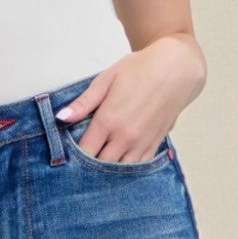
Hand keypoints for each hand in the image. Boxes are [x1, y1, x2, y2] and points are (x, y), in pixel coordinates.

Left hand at [53, 38, 198, 163]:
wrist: (176, 68)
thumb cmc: (140, 69)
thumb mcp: (106, 79)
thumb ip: (83, 102)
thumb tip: (61, 118)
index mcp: (109, 120)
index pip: (84, 152)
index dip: (74, 157)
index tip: (68, 155)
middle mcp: (125, 136)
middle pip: (100, 165)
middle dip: (89, 167)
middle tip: (80, 163)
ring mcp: (142, 143)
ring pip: (120, 170)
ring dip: (108, 170)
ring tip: (99, 164)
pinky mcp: (155, 144)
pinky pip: (138, 166)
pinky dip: (127, 168)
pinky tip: (119, 163)